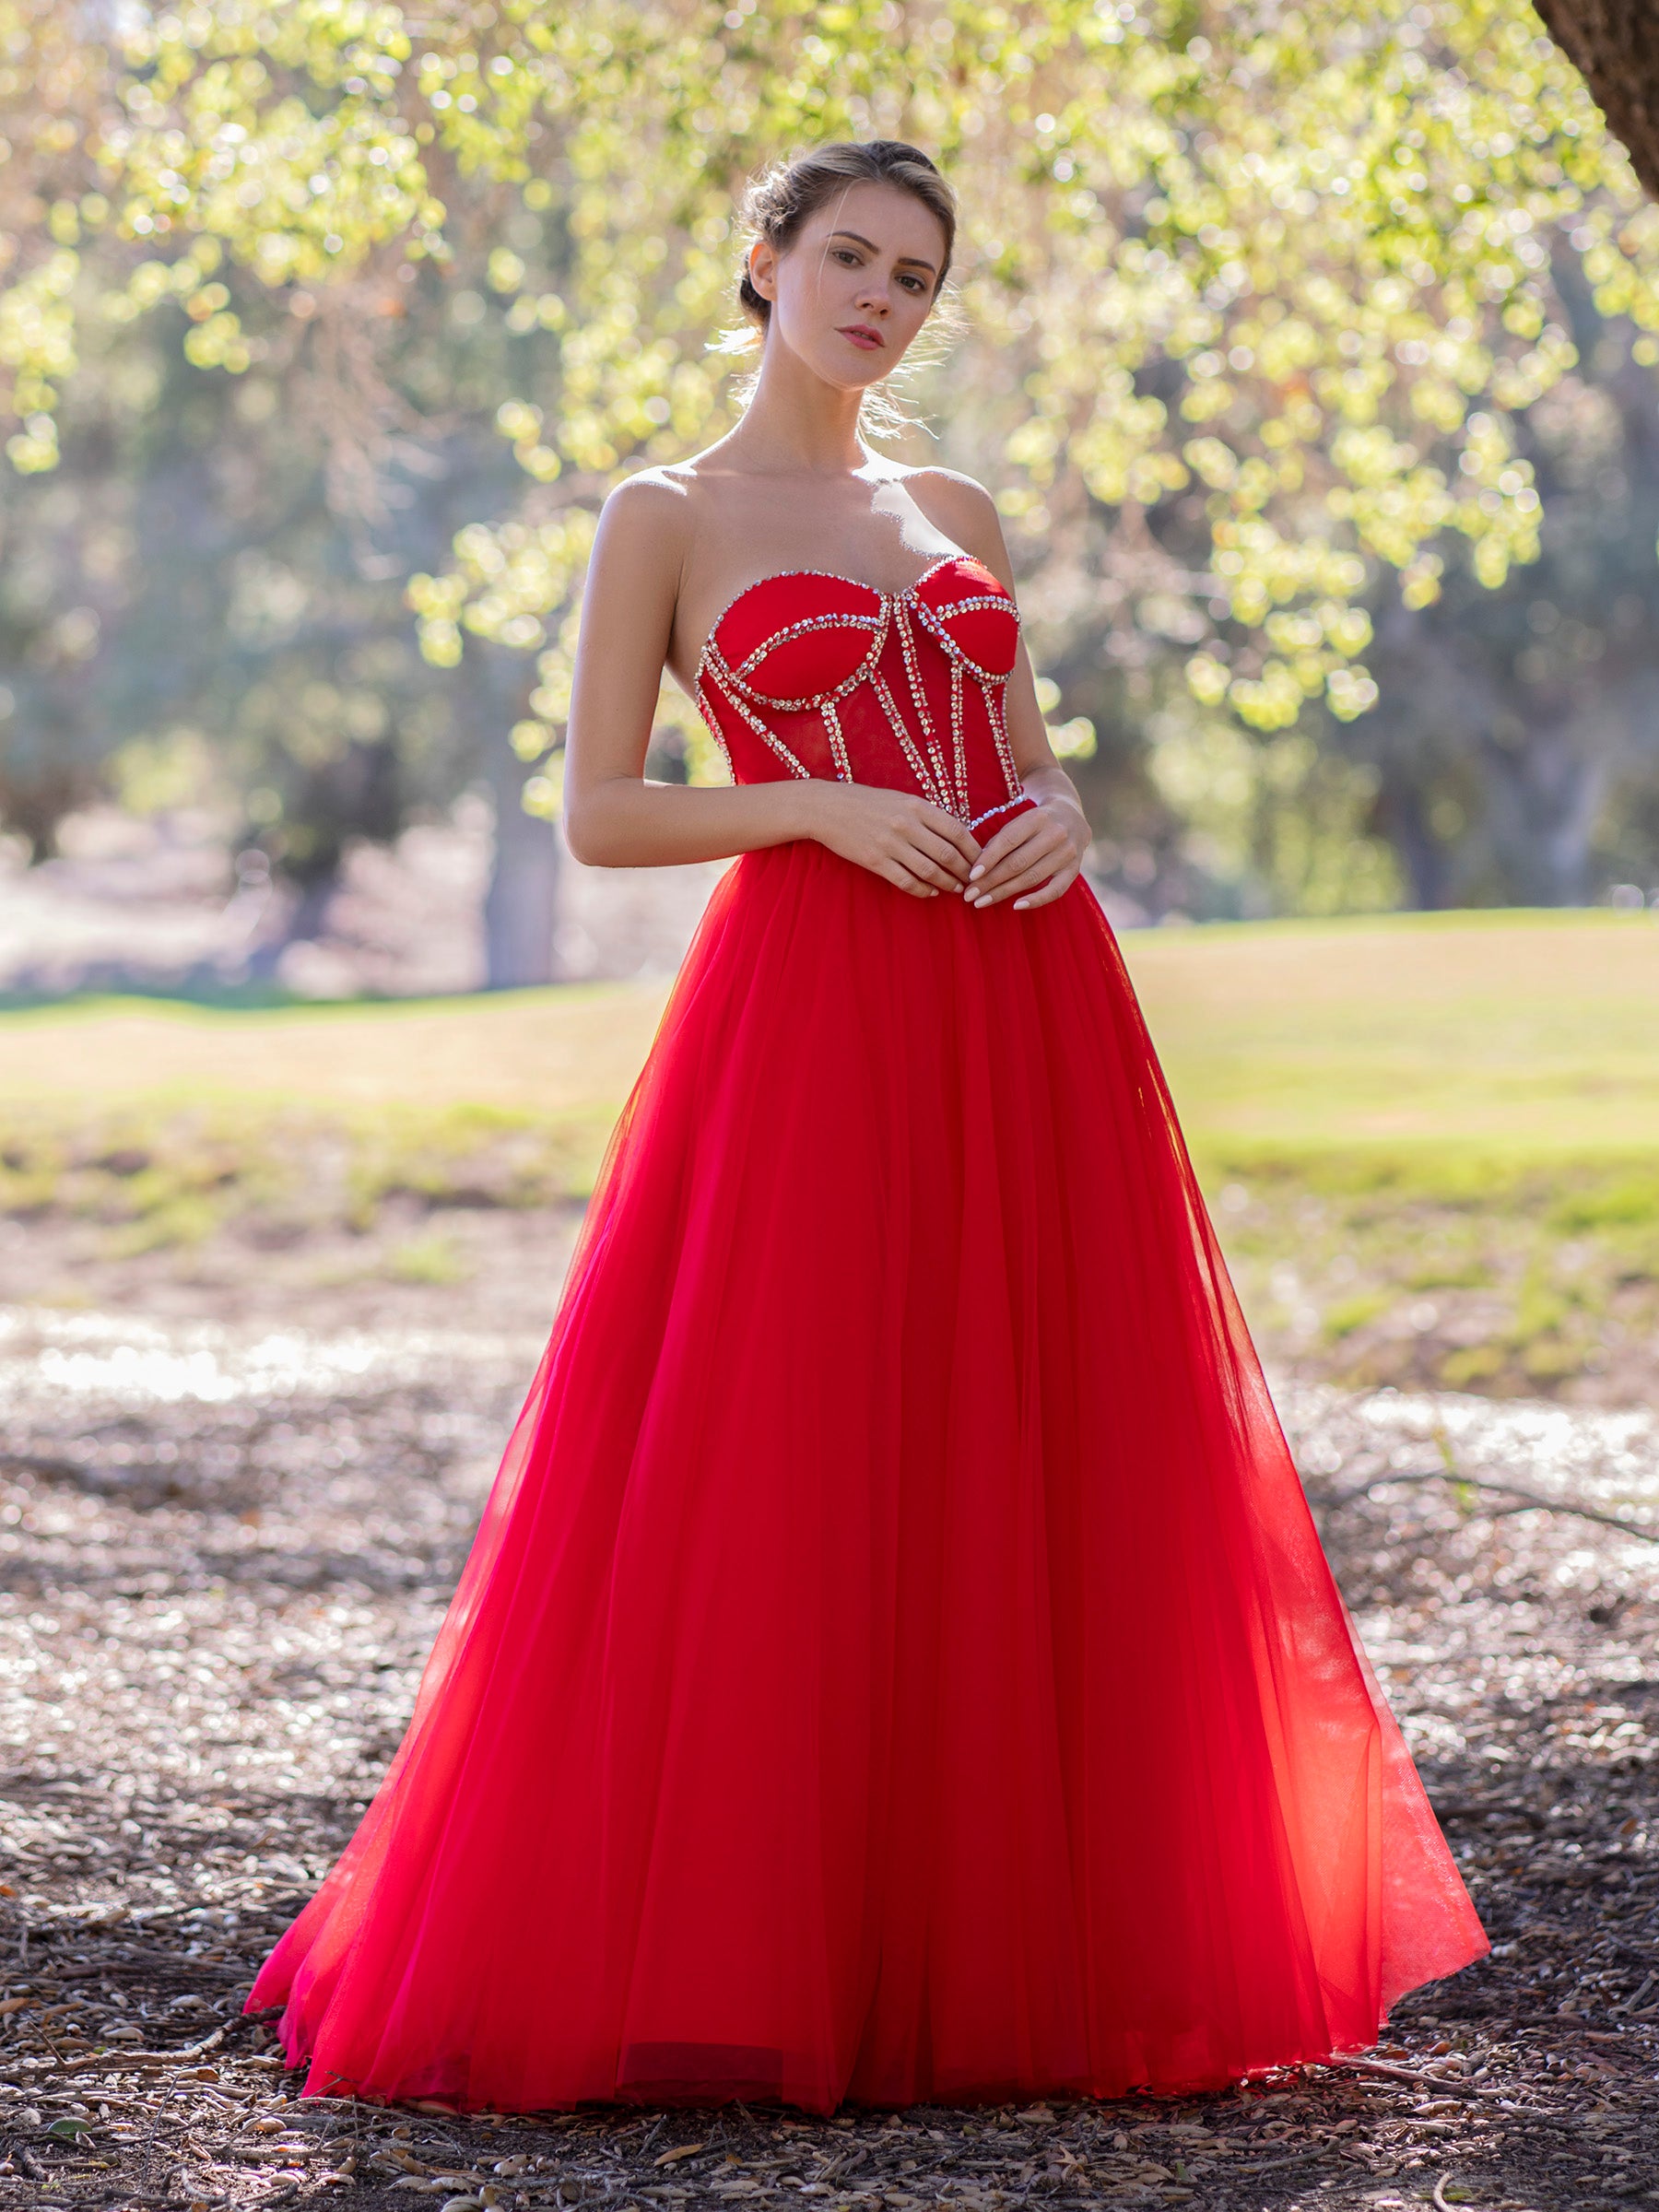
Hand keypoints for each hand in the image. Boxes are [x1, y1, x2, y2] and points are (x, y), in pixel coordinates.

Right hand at [804, 783, 980, 898]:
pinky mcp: (876, 861)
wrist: (828, 808)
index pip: (956, 831)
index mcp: (917, 806)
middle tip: (973, 880)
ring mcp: (890, 844)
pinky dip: (923, 890)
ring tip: (956, 889)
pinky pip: (906, 881)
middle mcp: (906, 825)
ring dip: (947, 883)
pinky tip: (930, 892)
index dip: (973, 850)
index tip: (982, 861)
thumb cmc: (867, 802)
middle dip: (965, 871)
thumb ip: (927, 815)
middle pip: (947, 854)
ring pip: (930, 871)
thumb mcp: (901, 799)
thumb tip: (956, 836)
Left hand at [964, 796, 1089, 910]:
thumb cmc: (1035, 822)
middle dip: (991, 881)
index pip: (1008, 840)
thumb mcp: (1019, 821)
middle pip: (1018, 862)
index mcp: (1037, 817)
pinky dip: (1036, 900)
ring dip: (1004, 892)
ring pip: (1032, 877)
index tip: (970, 876)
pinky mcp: (1074, 869)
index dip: (988, 859)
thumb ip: (1000, 840)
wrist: (1071, 817)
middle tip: (970, 895)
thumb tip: (976, 868)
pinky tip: (1016, 906)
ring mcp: (1067, 852)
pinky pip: (1056, 890)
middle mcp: (1055, 834)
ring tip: (982, 902)